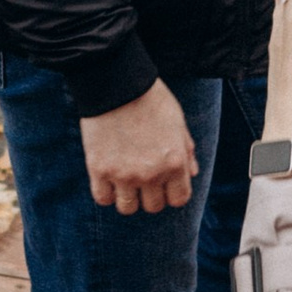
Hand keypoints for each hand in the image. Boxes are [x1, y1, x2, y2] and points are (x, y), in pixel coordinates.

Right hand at [81, 80, 198, 214]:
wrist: (116, 83)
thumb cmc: (151, 99)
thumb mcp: (177, 122)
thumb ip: (186, 150)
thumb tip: (192, 173)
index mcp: (175, 163)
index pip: (179, 200)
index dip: (172, 193)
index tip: (164, 183)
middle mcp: (151, 174)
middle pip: (153, 206)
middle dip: (150, 194)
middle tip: (142, 177)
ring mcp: (124, 174)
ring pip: (127, 208)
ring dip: (127, 197)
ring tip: (123, 180)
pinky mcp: (99, 170)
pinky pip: (103, 198)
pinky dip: (106, 192)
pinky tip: (107, 177)